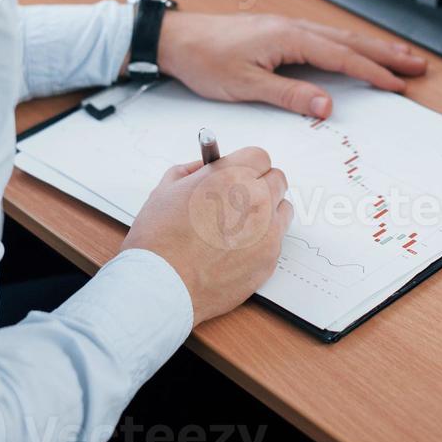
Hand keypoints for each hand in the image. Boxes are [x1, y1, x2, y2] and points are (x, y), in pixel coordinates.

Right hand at [122, 147, 292, 324]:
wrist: (162, 285)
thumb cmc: (159, 241)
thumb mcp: (165, 190)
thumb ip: (191, 171)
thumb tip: (205, 167)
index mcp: (230, 177)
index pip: (259, 157)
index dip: (246, 166)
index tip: (239, 174)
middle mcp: (255, 199)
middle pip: (276, 179)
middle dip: (260, 184)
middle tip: (241, 198)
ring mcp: (266, 230)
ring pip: (282, 208)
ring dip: (268, 210)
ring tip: (241, 224)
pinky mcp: (270, 257)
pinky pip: (278, 238)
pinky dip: (264, 239)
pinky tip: (239, 247)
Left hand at [155, 12, 427, 117]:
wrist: (176, 38)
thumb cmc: (205, 60)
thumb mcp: (245, 85)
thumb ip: (289, 95)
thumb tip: (327, 104)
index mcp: (289, 38)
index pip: (342, 56)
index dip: (373, 71)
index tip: (399, 84)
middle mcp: (293, 27)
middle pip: (350, 40)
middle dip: (386, 53)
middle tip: (418, 64)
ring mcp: (287, 27)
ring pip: (339, 36)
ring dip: (372, 46)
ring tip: (400, 55)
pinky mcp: (279, 31)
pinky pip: (324, 36)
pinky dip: (348, 43)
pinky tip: (356, 49)